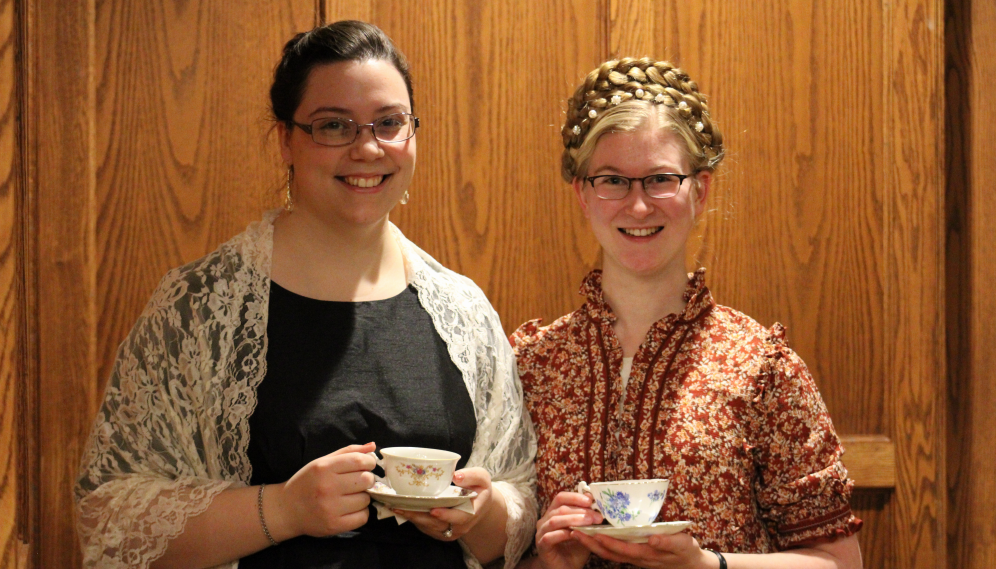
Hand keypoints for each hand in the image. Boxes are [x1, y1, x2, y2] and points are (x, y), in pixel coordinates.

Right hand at [268, 442, 376, 538]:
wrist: (286, 509)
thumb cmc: (307, 482)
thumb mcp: (322, 462)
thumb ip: (348, 452)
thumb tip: (373, 446)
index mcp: (324, 468)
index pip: (359, 461)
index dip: (369, 462)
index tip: (367, 466)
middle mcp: (327, 487)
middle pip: (366, 480)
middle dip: (367, 479)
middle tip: (359, 482)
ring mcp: (330, 508)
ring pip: (366, 499)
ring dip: (363, 497)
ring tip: (351, 496)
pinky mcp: (334, 526)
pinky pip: (363, 517)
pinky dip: (361, 513)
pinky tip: (350, 509)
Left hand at [393, 467, 493, 540]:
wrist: (479, 504)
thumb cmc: (479, 488)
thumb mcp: (481, 477)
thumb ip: (472, 476)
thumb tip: (456, 476)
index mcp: (472, 512)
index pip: (460, 517)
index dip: (446, 515)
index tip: (433, 509)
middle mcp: (461, 526)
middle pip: (439, 525)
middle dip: (420, 517)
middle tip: (403, 508)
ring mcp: (450, 531)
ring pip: (430, 527)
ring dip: (413, 518)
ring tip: (397, 507)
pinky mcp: (440, 532)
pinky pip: (426, 528)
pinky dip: (414, 520)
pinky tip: (402, 510)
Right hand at [534, 492, 601, 568]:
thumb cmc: (574, 550)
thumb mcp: (584, 532)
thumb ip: (588, 520)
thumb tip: (599, 506)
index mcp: (554, 513)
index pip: (561, 498)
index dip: (575, 496)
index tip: (591, 500)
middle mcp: (545, 520)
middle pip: (560, 508)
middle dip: (580, 510)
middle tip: (597, 516)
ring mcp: (541, 532)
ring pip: (555, 520)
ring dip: (574, 519)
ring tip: (589, 522)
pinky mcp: (541, 545)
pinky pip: (550, 536)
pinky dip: (563, 534)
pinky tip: (575, 535)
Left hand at [573, 530, 711, 568]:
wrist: (692, 565)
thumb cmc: (687, 552)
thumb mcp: (683, 545)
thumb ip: (668, 542)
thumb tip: (652, 539)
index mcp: (647, 555)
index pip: (622, 549)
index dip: (607, 542)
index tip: (593, 533)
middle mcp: (637, 558)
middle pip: (609, 553)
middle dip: (591, 544)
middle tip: (574, 532)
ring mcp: (635, 558)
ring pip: (610, 554)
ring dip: (593, 544)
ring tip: (578, 532)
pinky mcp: (636, 555)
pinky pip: (615, 552)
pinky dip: (603, 544)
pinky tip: (594, 535)